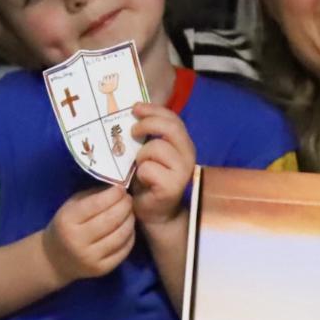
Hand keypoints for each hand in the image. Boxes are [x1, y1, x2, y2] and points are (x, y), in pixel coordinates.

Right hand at [40, 184, 133, 286]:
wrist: (54, 260)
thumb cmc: (64, 227)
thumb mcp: (70, 208)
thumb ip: (92, 197)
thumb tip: (117, 188)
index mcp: (67, 221)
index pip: (96, 205)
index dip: (113, 194)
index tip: (121, 188)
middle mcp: (78, 241)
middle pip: (111, 220)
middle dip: (125, 206)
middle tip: (129, 199)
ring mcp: (91, 257)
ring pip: (121, 235)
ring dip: (130, 220)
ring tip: (130, 212)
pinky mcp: (102, 269)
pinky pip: (124, 250)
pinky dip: (130, 236)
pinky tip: (128, 228)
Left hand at [128, 103, 195, 227]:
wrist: (154, 212)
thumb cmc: (148, 179)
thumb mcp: (147, 151)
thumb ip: (147, 135)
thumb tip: (131, 111)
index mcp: (183, 143)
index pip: (172, 118)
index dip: (154, 110)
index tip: (135, 108)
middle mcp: (188, 154)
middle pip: (170, 128)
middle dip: (147, 124)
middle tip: (133, 131)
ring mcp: (183, 171)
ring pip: (156, 148)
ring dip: (141, 155)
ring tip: (139, 165)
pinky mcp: (172, 186)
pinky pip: (149, 168)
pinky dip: (140, 172)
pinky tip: (142, 180)